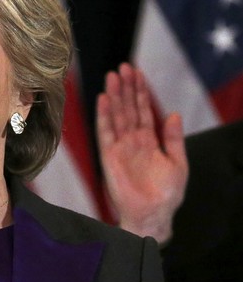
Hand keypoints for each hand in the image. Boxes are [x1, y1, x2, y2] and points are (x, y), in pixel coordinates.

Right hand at [95, 62, 187, 243]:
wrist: (152, 214)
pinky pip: (105, 132)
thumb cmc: (166, 194)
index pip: (143, 110)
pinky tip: (104, 100)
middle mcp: (132, 140)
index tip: (137, 73)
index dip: (140, 92)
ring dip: (114, 96)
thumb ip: (173, 138)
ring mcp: (120, 146)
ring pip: (116, 116)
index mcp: (149, 140)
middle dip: (126, 88)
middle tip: (123, 67)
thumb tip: (173, 114)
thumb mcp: (178, 163)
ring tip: (112, 77)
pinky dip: (104, 116)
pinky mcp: (109, 155)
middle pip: (128, 108)